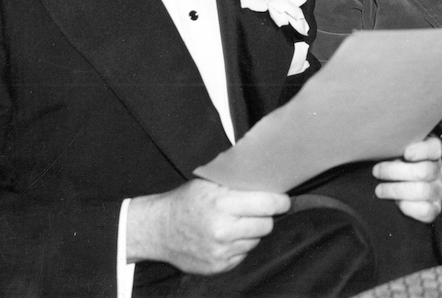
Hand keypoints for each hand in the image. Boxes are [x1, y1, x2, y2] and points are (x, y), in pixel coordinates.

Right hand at [126, 179, 289, 274]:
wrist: (158, 230)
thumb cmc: (186, 201)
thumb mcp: (209, 182)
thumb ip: (237, 180)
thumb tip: (267, 174)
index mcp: (222, 203)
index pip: (267, 204)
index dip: (280, 201)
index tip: (283, 200)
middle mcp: (223, 230)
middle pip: (267, 225)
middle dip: (264, 216)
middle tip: (256, 210)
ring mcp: (220, 251)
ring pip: (256, 240)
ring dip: (251, 232)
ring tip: (235, 223)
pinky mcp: (218, 266)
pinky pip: (243, 255)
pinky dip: (239, 246)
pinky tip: (225, 237)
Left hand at [372, 136, 441, 222]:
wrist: (408, 184)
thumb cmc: (399, 162)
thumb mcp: (399, 149)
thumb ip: (395, 147)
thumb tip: (379, 147)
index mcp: (433, 152)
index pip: (434, 149)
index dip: (421, 150)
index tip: (405, 153)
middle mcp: (439, 170)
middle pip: (424, 171)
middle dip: (395, 171)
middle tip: (377, 171)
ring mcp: (438, 190)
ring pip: (422, 191)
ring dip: (395, 190)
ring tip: (379, 189)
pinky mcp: (435, 208)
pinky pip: (425, 210)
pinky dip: (407, 206)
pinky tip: (396, 202)